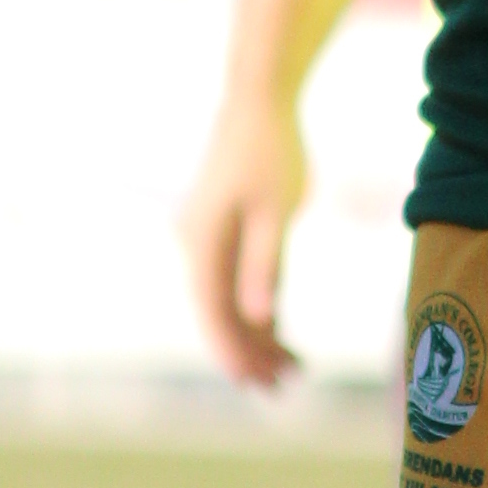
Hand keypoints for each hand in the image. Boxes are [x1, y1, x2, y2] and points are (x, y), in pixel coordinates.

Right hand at [178, 84, 304, 385]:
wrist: (256, 99)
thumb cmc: (270, 150)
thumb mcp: (274, 210)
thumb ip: (264, 264)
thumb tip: (260, 318)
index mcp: (203, 242)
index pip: (214, 312)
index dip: (234, 352)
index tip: (255, 384)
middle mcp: (196, 245)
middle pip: (219, 312)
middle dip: (249, 352)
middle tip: (284, 387)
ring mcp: (205, 239)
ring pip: (226, 299)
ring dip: (255, 333)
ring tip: (291, 368)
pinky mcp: (220, 231)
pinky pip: (234, 280)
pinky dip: (255, 306)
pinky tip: (279, 331)